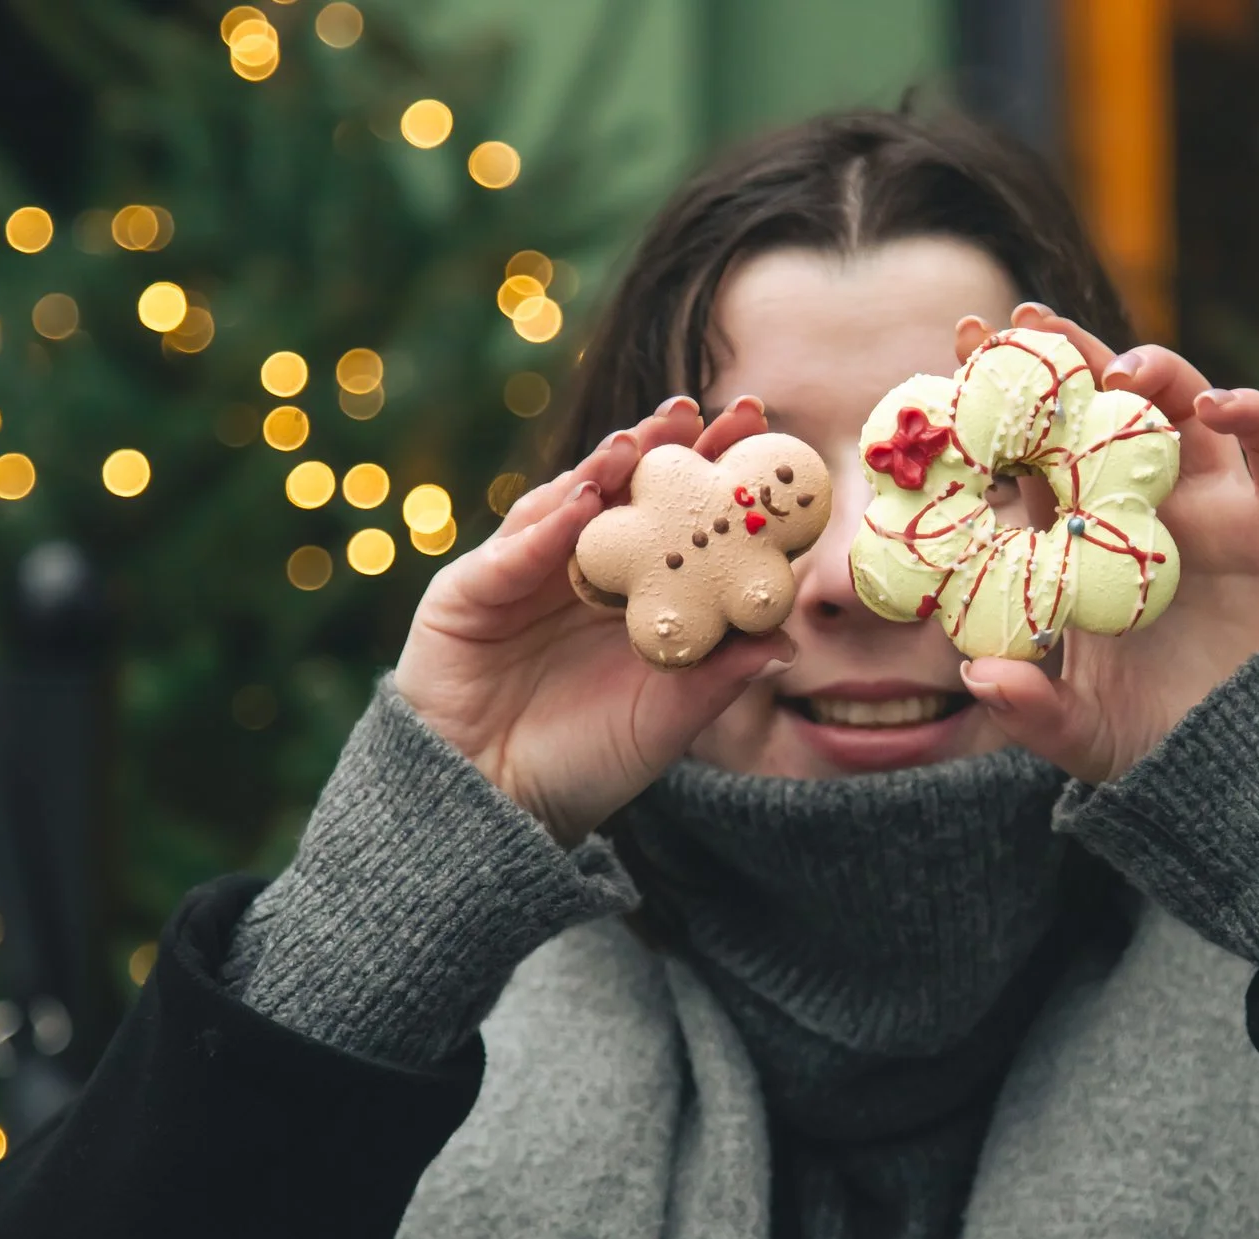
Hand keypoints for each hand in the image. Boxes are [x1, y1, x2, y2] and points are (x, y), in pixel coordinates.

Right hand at [392, 396, 795, 843]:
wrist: (491, 805)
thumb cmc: (584, 764)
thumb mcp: (667, 720)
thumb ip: (720, 677)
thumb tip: (788, 637)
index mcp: (633, 593)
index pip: (682, 524)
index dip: (720, 482)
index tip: (768, 444)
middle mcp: (581, 571)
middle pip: (629, 495)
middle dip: (669, 450)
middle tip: (713, 412)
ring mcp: (524, 573)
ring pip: (569, 505)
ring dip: (607, 468)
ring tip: (648, 439)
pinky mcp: (470, 589)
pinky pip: (513, 551)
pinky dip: (548, 525)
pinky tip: (584, 499)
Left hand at [954, 302, 1258, 783]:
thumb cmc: (1164, 742)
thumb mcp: (1085, 733)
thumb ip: (1032, 708)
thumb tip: (976, 679)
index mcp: (1092, 537)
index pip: (1039, 454)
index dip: (1003, 404)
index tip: (960, 349)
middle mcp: (1154, 504)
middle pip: (1107, 410)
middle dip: (1068, 360)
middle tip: (1024, 323)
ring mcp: (1224, 503)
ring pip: (1189, 409)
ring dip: (1157, 372)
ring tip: (1120, 367)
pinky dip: (1253, 413)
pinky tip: (1216, 407)